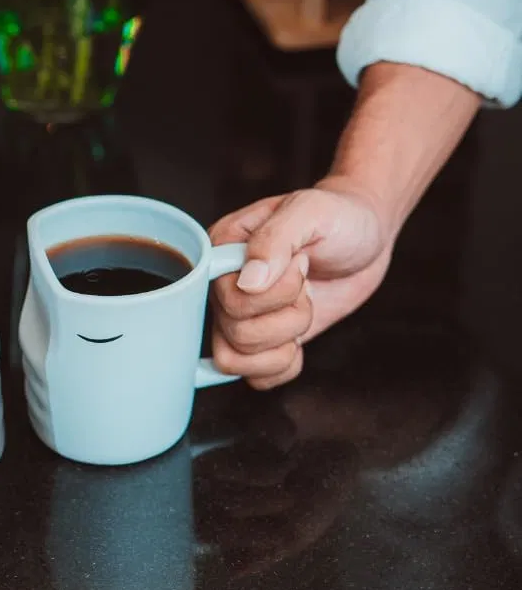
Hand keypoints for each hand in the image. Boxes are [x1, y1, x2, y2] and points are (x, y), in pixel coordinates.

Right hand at [208, 176, 392, 388]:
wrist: (366, 234)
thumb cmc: (338, 215)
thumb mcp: (311, 212)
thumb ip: (275, 240)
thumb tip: (249, 282)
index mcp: (222, 251)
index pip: (224, 299)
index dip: (268, 296)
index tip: (299, 264)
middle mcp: (223, 286)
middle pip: (234, 334)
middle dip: (288, 317)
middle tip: (308, 284)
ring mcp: (240, 315)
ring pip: (236, 361)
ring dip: (284, 343)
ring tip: (304, 308)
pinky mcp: (264, 339)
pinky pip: (254, 377)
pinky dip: (282, 367)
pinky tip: (300, 339)